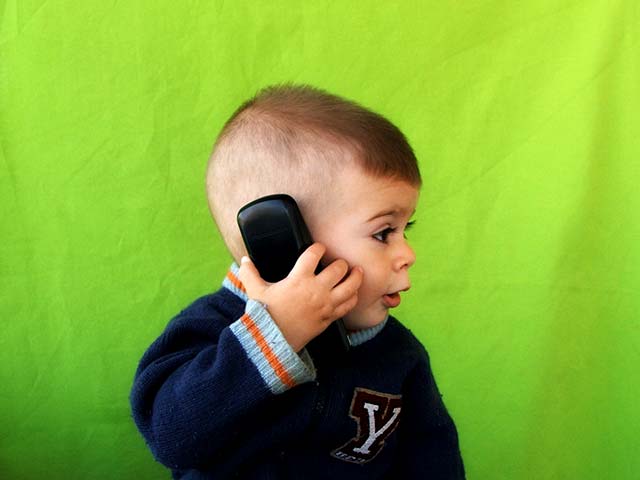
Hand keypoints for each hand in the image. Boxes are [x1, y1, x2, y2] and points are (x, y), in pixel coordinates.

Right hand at [238, 243, 362, 351]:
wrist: (274, 341)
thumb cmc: (265, 315)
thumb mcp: (255, 292)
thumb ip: (249, 274)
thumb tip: (244, 260)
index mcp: (299, 279)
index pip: (314, 254)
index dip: (319, 247)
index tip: (319, 247)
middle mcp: (316, 289)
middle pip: (338, 268)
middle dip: (340, 262)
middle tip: (339, 262)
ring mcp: (325, 304)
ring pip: (350, 286)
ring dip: (355, 276)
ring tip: (357, 271)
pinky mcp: (330, 318)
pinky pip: (348, 304)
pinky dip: (353, 297)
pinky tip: (353, 293)